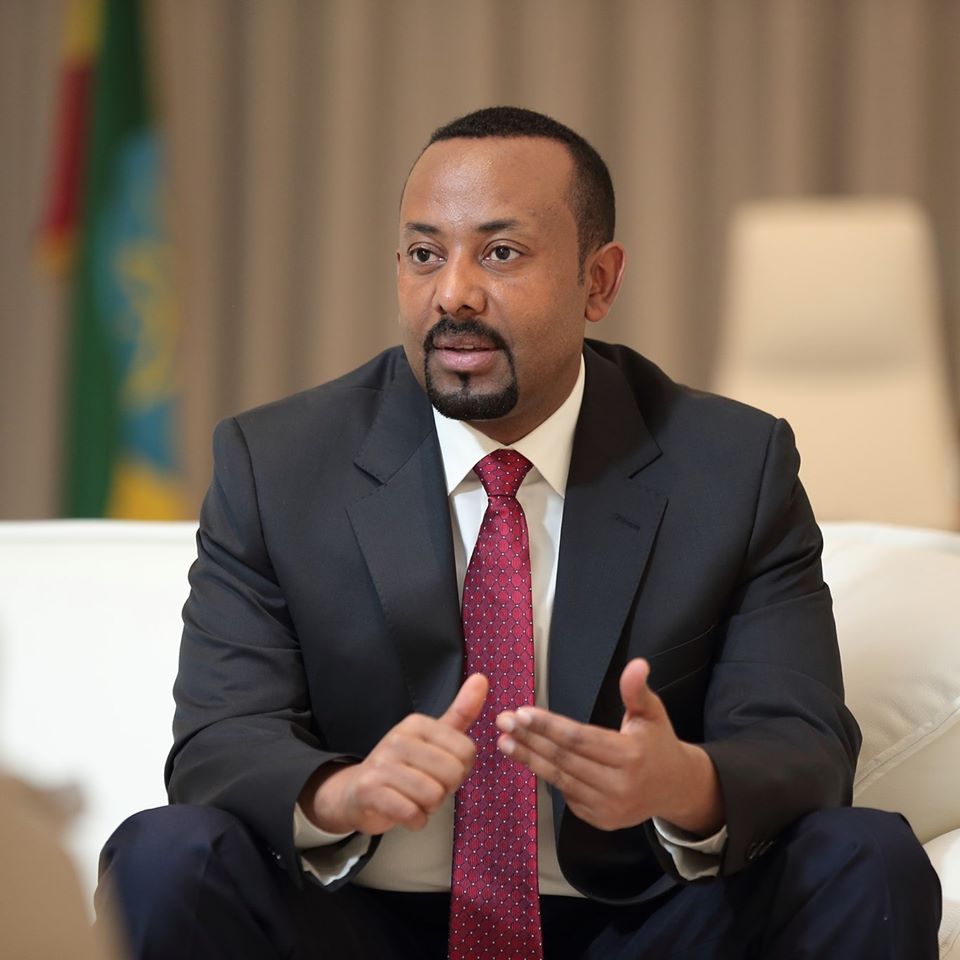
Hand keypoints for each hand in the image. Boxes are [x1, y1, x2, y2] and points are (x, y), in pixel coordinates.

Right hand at [299, 673, 487, 835]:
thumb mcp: (433, 737)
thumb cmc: (403, 766)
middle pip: (452, 774)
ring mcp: (381, 764)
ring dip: (429, 807)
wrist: (356, 792)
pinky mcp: (369, 791)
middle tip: (427, 787)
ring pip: (433, 795)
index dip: (460, 769)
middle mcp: (398, 738)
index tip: (440, 770)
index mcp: (417, 723)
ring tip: (414, 799)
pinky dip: (415, 820)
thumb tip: (482, 678)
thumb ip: (461, 712)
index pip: (467, 751)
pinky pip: (412, 813)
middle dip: (446, 790)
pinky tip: (404, 812)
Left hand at [495, 658, 722, 834]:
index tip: (522, 711)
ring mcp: (608, 808)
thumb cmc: (657, 744)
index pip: (580, 739)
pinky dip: (546, 775)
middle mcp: (619, 786)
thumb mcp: (652, 713)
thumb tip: (637, 664)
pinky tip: (528, 757)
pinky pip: (566, 794)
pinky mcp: (600, 820)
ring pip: (560, 779)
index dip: (549, 726)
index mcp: (631, 756)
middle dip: (530, 738)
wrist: (673, 789)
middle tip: (503, 721)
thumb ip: (638, 691)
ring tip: (504, 740)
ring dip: (529, 758)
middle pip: (565, 759)